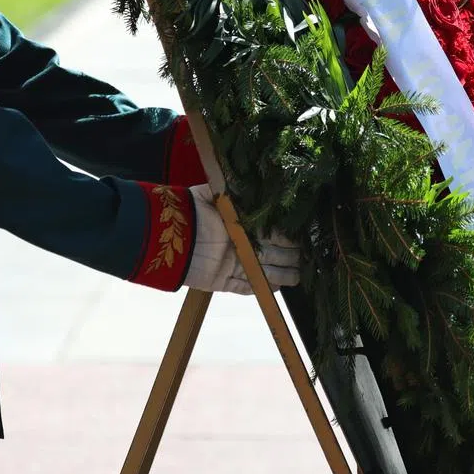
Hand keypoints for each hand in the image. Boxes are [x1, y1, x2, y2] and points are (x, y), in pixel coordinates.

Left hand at [183, 184, 301, 293]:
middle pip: (272, 254)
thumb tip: (263, 184)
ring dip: (281, 275)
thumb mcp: (216, 195)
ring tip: (299, 276)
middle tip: (309, 259)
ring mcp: (231, 265)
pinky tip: (276, 289)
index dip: (288, 236)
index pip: (271, 232)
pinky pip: (243, 288)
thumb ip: (238, 191)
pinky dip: (259, 289)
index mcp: (241, 225)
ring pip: (262, 272)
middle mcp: (239, 245)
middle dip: (291, 256)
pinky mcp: (220, 283)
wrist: (164, 236)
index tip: (305, 238)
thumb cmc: (192, 212)